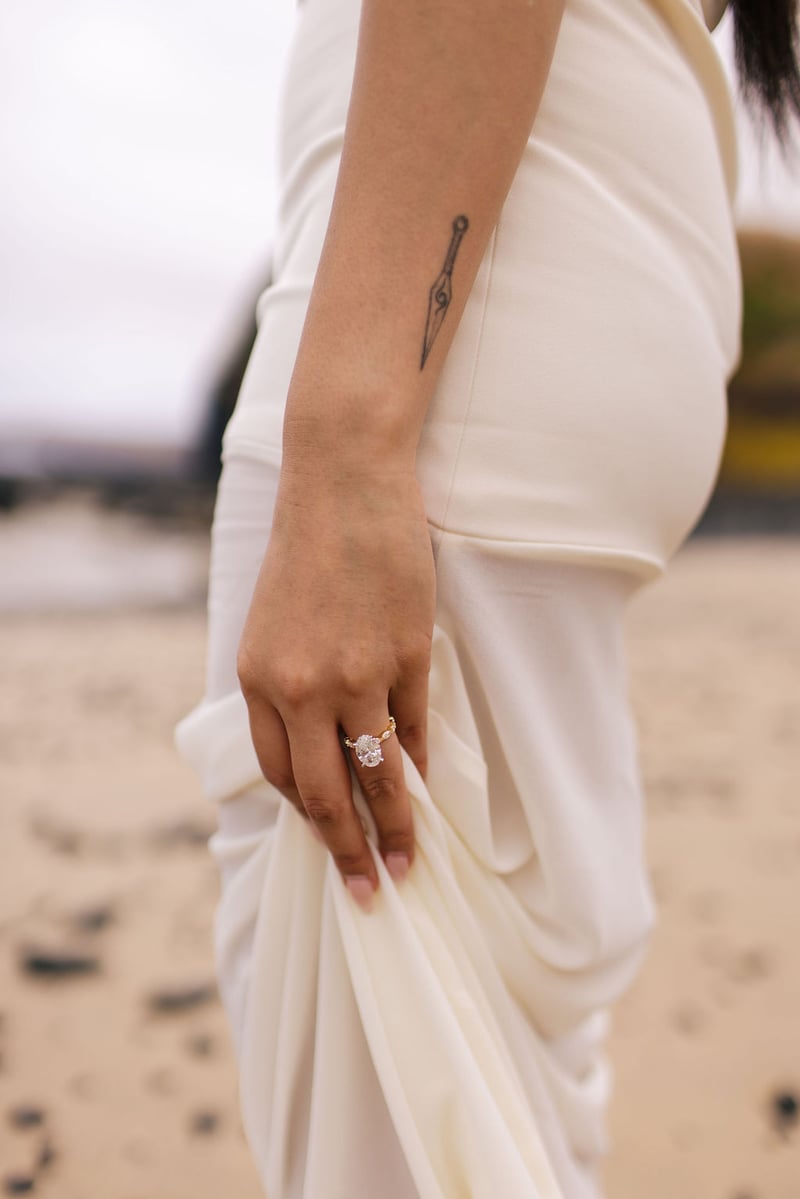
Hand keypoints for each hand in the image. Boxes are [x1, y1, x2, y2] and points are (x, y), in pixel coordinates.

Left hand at [237, 462, 434, 909]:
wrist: (343, 479)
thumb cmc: (309, 547)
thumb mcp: (273, 623)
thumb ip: (287, 685)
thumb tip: (323, 744)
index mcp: (256, 680)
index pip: (282, 774)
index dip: (309, 816)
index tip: (330, 841)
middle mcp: (300, 689)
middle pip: (325, 794)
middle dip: (348, 851)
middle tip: (369, 891)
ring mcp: (356, 675)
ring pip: (378, 773)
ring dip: (397, 827)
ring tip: (408, 864)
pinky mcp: (406, 655)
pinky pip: (415, 728)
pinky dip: (423, 764)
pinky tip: (430, 790)